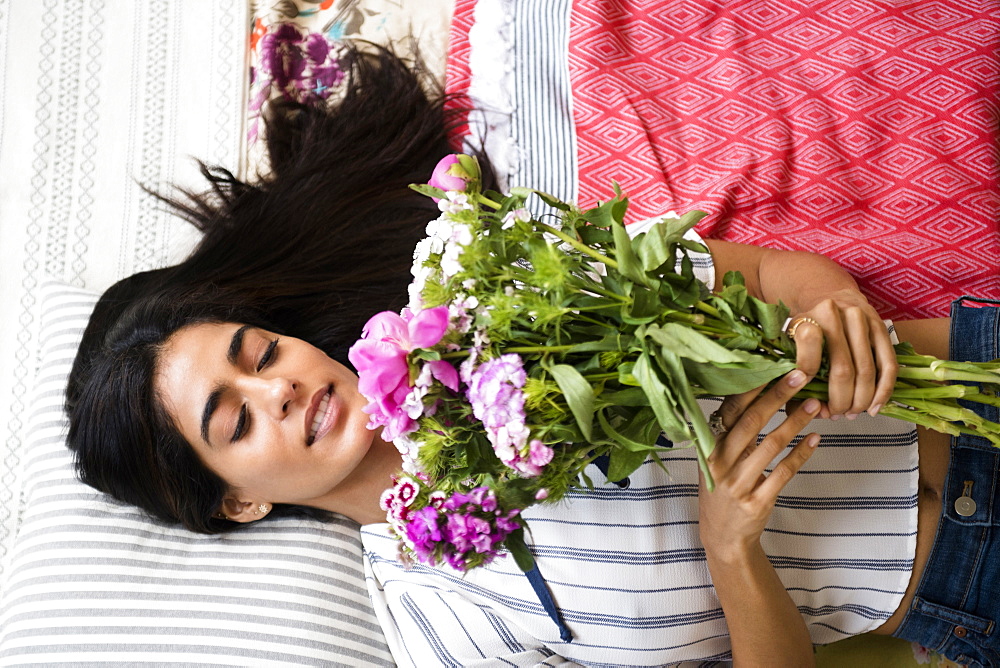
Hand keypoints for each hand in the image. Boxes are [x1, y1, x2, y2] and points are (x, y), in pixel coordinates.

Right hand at [699, 370, 821, 560]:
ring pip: (770, 445)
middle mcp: (720, 463)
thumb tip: (754, 391)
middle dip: (777, 396)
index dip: (751, 387)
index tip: (771, 365)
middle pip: (751, 422)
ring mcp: (738, 484)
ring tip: (816, 405)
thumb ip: (729, 431)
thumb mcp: (714, 459)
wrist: (722, 536)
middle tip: (799, 375)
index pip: (730, 409)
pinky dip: (801, 455)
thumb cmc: (722, 489)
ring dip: (795, 422)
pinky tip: (815, 440)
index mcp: (708, 447)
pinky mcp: (757, 502)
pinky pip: (783, 473)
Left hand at [788, 289, 896, 418]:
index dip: (811, 383)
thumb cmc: (808, 329)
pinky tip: (875, 406)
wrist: (829, 298)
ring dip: (862, 399)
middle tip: (837, 414)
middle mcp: (835, 315)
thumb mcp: (790, 347)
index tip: (814, 402)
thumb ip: (794, 378)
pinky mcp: (881, 327)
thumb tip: (813, 410)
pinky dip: (884, 390)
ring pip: (867, 370)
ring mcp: (861, 319)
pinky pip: (888, 364)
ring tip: (854, 413)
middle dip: (841, 400)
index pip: (808, 358)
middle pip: (842, 370)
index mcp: (806, 320)